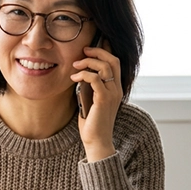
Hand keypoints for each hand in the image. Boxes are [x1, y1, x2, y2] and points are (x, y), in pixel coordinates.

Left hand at [70, 42, 121, 161]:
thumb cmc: (92, 122)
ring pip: (104, 67)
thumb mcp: (91, 100)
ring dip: (88, 62)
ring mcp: (112, 94)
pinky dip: (83, 74)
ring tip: (75, 65)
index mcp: (115, 88)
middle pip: (112, 60)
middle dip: (97, 51)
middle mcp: (117, 89)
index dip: (105, 51)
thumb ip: (90, 87)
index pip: (115, 63)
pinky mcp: (104, 99)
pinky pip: (95, 79)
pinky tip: (74, 78)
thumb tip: (80, 73)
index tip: (90, 48)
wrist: (97, 141)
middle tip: (83, 51)